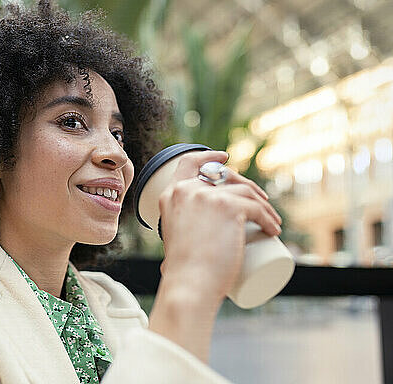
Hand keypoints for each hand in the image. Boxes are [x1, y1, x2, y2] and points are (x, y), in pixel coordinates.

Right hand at [157, 150, 281, 301]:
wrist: (189, 285)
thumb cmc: (181, 274)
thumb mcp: (171, 244)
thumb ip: (171, 252)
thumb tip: (169, 266)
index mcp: (171, 195)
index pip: (190, 163)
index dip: (209, 157)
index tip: (225, 158)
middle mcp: (188, 190)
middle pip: (223, 175)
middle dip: (246, 184)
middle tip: (259, 203)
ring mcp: (208, 196)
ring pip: (246, 191)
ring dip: (263, 204)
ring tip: (271, 221)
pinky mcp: (230, 206)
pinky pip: (257, 208)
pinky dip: (269, 219)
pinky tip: (273, 229)